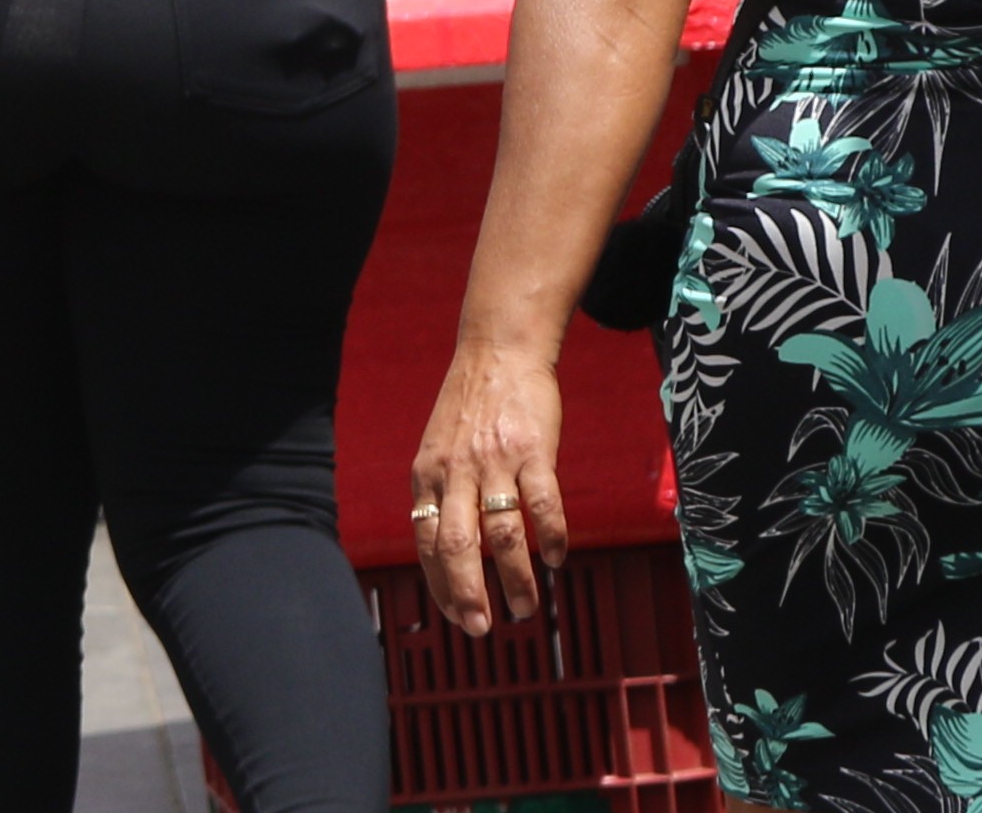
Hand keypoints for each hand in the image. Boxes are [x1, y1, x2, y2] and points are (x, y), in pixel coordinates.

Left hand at [409, 338, 571, 635]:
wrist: (498, 351)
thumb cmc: (469, 408)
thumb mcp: (438, 450)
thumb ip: (441, 494)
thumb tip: (445, 552)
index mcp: (428, 475)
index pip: (426, 541)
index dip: (440, 583)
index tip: (455, 616)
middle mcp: (456, 471)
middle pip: (457, 545)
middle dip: (467, 594)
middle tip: (480, 630)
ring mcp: (495, 461)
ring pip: (502, 534)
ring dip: (515, 579)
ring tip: (526, 609)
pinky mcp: (533, 451)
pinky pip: (543, 504)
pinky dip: (550, 537)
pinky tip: (555, 559)